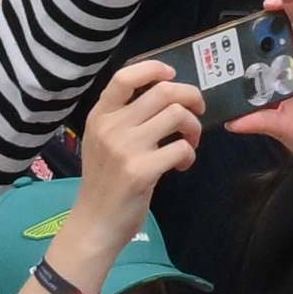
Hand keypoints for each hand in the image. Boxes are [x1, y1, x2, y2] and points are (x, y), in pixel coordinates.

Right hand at [65, 54, 207, 234]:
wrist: (94, 224)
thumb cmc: (104, 181)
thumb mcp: (103, 142)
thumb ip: (125, 117)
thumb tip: (167, 94)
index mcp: (100, 116)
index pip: (125, 77)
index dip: (154, 69)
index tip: (172, 74)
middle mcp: (110, 127)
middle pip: (163, 91)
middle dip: (190, 97)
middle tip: (198, 112)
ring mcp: (125, 149)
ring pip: (177, 115)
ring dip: (194, 127)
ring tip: (190, 142)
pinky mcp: (141, 171)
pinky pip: (181, 148)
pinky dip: (190, 155)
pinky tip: (181, 165)